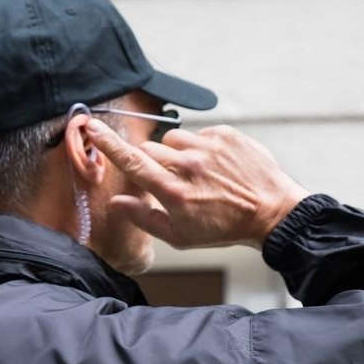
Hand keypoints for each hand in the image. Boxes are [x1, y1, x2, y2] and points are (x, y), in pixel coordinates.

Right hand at [85, 119, 310, 249]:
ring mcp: (208, 147)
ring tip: (194, 174)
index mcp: (173, 192)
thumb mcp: (179, 236)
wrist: (271, 213)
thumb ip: (143, 218)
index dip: (108, 144)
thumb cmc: (222, 229)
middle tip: (168, 180)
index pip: (132, 161)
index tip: (92, 126)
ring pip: (172, 140)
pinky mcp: (226, 135)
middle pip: (148, 149)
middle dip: (151, 163)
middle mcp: (188, 165)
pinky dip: (199, 148)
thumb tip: (116, 203)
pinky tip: (213, 167)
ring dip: (175, 154)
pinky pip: (197, 134)